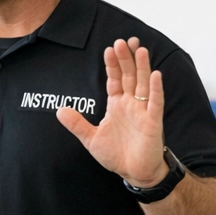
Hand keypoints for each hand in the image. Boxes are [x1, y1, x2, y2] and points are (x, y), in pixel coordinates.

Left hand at [56, 37, 167, 185]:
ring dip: (142, 67)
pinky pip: (156, 102)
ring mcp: (143, 111)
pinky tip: (156, 75)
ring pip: (143, 84)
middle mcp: (131, 104)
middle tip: (121, 41)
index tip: (108, 49)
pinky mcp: (153, 121)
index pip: (114, 80)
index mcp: (116, 105)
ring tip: (139, 49)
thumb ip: (77, 124)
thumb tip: (59, 110)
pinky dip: (156, 89)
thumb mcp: (91, 139)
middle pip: (129, 76)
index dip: (112, 65)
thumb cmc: (117, 155)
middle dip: (125, 59)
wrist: (134, 172)